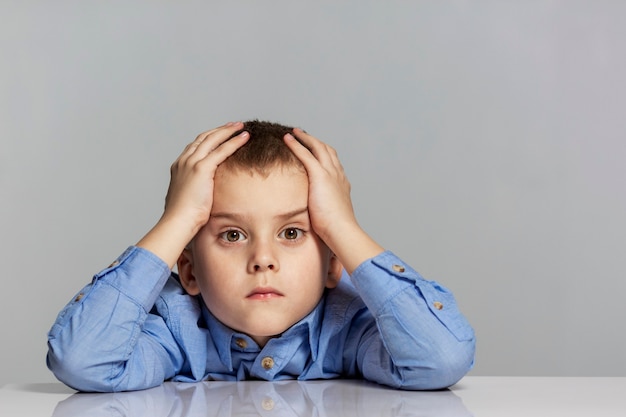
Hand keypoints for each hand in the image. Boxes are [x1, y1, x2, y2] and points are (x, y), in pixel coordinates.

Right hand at [163, 122, 248, 231]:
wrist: (178, 221)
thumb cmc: (183, 216)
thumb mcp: (188, 198)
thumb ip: (194, 191)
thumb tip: (202, 196)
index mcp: (179, 167)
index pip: (196, 146)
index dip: (210, 138)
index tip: (221, 134)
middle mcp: (183, 161)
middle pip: (204, 138)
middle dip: (220, 130)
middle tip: (234, 125)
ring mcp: (191, 163)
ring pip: (213, 140)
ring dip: (228, 131)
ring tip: (241, 127)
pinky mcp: (201, 169)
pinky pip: (222, 150)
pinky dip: (234, 142)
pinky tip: (244, 138)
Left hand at [284, 128, 382, 272]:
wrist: (342, 232)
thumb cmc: (337, 234)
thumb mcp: (330, 222)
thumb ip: (324, 221)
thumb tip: (320, 231)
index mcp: (342, 185)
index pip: (333, 165)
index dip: (324, 156)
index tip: (315, 152)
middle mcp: (339, 176)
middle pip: (328, 151)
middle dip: (316, 142)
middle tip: (303, 135)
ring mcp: (331, 174)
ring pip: (318, 148)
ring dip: (306, 138)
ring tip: (294, 132)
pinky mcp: (320, 175)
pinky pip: (307, 154)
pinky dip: (297, 144)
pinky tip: (287, 139)